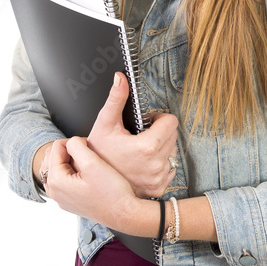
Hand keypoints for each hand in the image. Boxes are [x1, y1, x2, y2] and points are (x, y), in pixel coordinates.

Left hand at [43, 135, 153, 235]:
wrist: (124, 214)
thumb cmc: (112, 193)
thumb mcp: (93, 163)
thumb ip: (77, 146)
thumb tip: (72, 142)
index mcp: (56, 181)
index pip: (56, 147)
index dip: (75, 142)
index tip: (90, 149)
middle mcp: (55, 192)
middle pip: (54, 157)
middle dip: (70, 152)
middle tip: (89, 156)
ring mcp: (62, 198)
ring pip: (59, 168)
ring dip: (71, 162)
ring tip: (88, 165)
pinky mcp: (70, 202)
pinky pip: (65, 181)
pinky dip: (73, 173)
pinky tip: (88, 176)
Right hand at [86, 72, 178, 197]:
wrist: (93, 183)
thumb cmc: (98, 153)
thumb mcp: (104, 124)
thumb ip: (116, 99)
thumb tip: (121, 78)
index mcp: (147, 147)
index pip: (171, 122)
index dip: (159, 118)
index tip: (147, 122)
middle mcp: (156, 165)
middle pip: (173, 136)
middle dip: (160, 132)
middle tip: (141, 135)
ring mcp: (158, 178)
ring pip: (173, 152)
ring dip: (162, 147)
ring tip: (141, 150)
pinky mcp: (159, 187)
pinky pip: (170, 168)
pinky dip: (160, 163)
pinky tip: (144, 163)